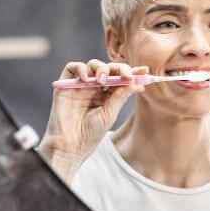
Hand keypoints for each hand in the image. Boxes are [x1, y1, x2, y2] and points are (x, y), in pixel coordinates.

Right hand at [37, 59, 147, 181]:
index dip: (131, 72)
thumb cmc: (91, 133)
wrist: (71, 145)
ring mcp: (80, 85)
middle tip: (126, 75)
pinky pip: (72, 68)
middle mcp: (94, 88)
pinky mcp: (65, 85)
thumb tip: (137, 83)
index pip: (120, 79)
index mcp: (107, 95)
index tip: (144, 70)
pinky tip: (86, 78)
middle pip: (108, 69)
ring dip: (101, 68)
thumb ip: (121, 96)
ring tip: (102, 80)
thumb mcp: (110, 113)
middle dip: (119, 68)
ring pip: (92, 65)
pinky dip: (80, 68)